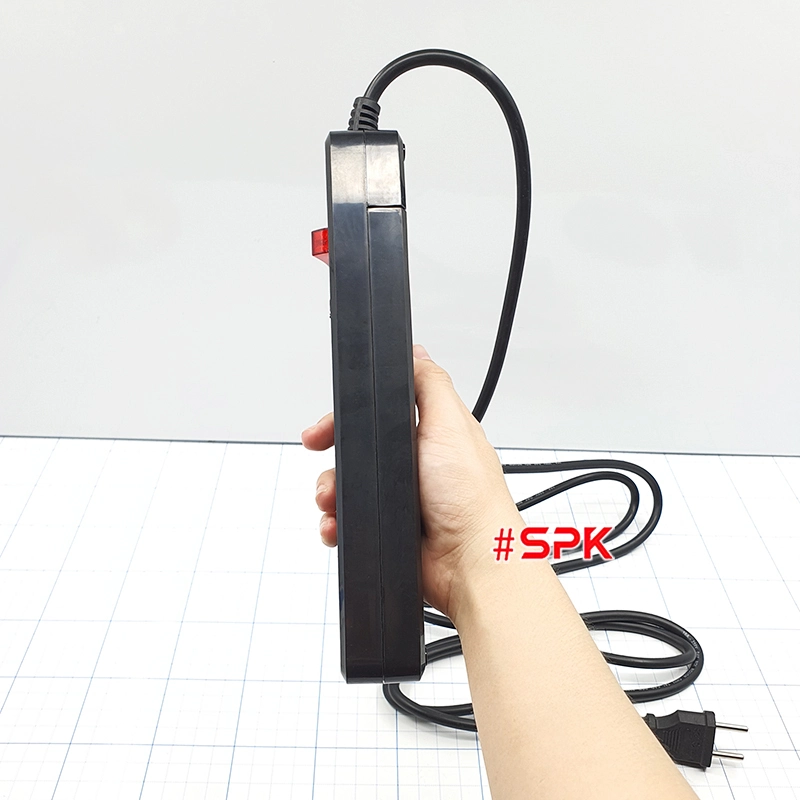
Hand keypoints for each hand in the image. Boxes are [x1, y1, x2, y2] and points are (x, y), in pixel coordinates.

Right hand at [302, 344, 521, 623]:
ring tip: (333, 500)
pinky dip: (337, 522)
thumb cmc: (470, 498)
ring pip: (347, 486)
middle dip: (334, 457)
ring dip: (331, 491)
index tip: (328, 423)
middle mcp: (414, 466)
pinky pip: (350, 520)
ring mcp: (400, 499)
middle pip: (356, 450)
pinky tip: (337, 524)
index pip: (378, 414)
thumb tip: (417, 352)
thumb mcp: (450, 424)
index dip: (351, 415)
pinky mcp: (389, 528)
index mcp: (430, 436)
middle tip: (320, 455)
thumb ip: (430, 384)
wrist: (469, 563)